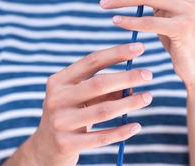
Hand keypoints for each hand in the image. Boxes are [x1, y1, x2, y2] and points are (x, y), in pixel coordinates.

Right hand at [32, 42, 151, 165]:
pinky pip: (101, 137)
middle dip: (127, 76)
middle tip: (149, 74)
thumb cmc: (69, 113)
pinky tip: (136, 125)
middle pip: (99, 83)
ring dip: (130, 103)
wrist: (45, 147)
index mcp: (59, 80)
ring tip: (148, 97)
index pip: (92, 61)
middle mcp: (57, 98)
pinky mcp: (67, 144)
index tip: (139, 47)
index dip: (117, 53)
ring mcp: (61, 121)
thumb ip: (102, 88)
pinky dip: (121, 131)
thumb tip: (132, 84)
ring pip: (104, 110)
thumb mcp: (79, 96)